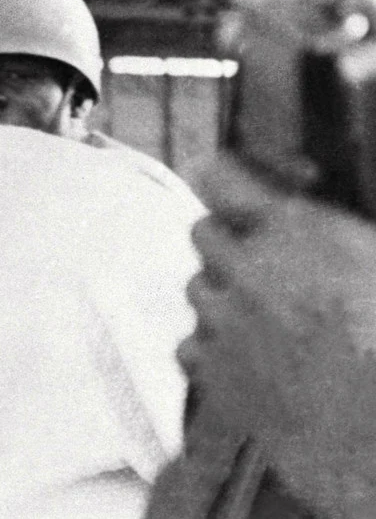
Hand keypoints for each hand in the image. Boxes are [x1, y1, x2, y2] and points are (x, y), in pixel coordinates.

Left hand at [183, 154, 375, 514]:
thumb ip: (325, 231)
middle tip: (268, 267)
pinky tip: (254, 362)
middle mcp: (249, 269)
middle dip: (230, 244)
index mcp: (298, 231)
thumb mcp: (372, 256)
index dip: (229, 180)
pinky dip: (213, 350)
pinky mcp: (215, 372)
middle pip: (203, 233)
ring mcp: (226, 322)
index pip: (221, 177)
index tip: (239, 188)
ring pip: (197, 289)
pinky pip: (190, 344)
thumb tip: (292, 216)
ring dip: (224, 298)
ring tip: (274, 324)